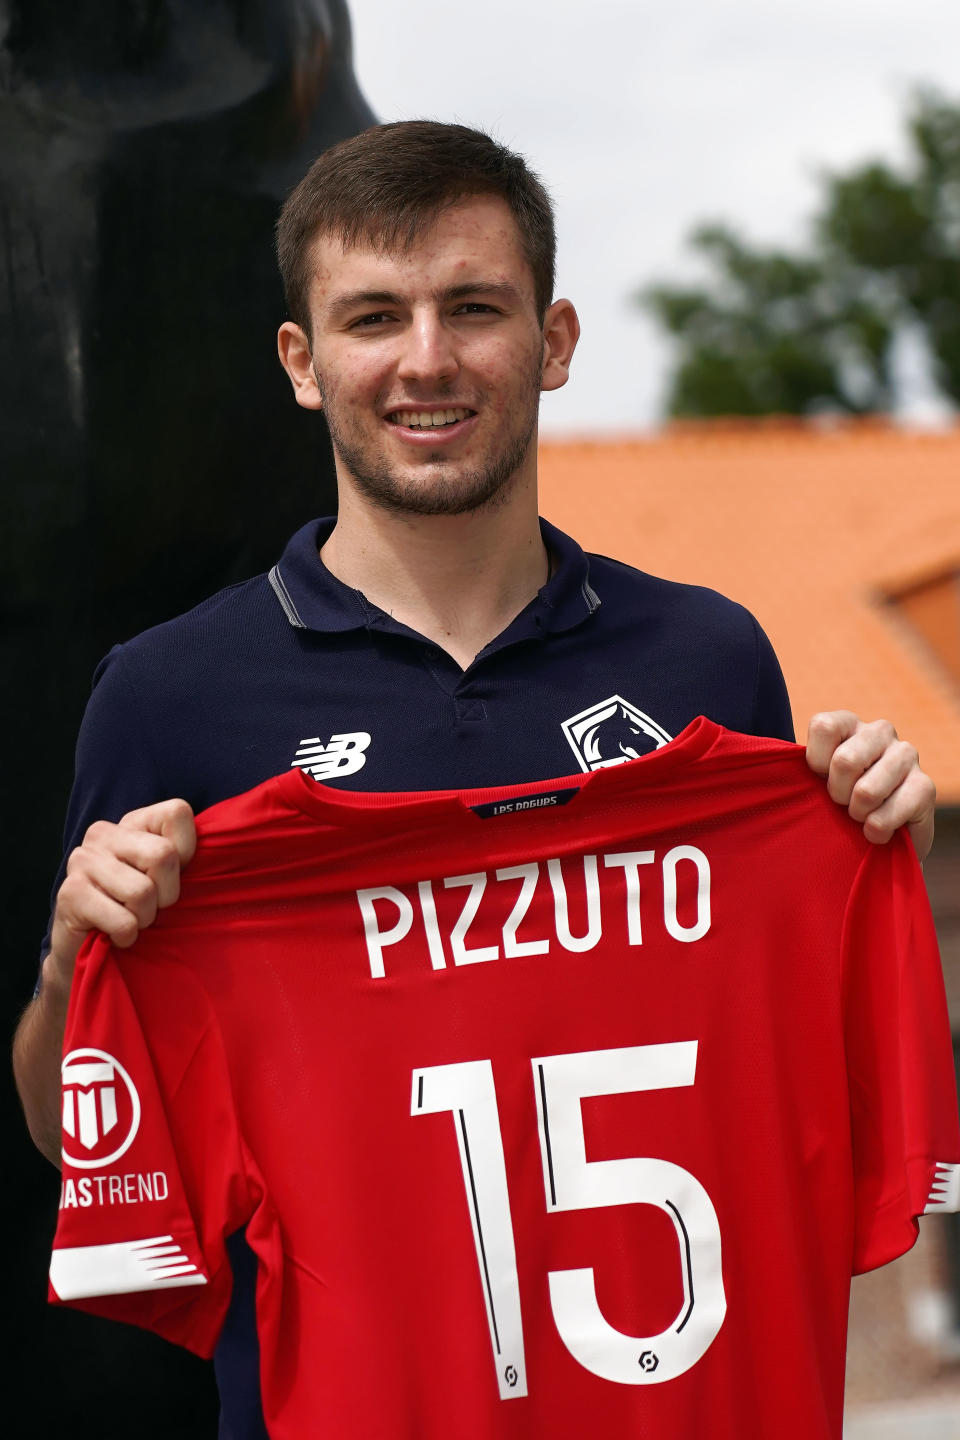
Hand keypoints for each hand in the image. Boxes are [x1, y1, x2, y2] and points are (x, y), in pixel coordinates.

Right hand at [47, 799, 196, 991]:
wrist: (89, 953)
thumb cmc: (139, 912)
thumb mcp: (169, 880)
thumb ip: (188, 859)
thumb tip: (227, 851)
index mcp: (133, 822)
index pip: (177, 812)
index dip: (188, 852)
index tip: (173, 877)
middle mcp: (103, 833)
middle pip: (163, 855)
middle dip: (167, 894)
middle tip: (152, 907)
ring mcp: (82, 860)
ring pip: (143, 892)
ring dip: (144, 919)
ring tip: (131, 920)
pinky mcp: (69, 894)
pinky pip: (123, 920)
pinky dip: (127, 936)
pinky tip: (115, 935)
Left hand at [804, 712, 934, 859]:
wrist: (875, 836)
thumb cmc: (835, 803)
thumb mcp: (812, 780)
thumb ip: (795, 767)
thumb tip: (764, 760)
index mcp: (848, 723)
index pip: (824, 726)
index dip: (816, 762)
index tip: (819, 779)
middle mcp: (880, 731)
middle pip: (846, 761)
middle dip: (837, 794)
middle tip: (841, 804)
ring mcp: (907, 755)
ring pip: (867, 791)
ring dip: (857, 815)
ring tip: (861, 816)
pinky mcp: (925, 786)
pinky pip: (887, 814)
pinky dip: (876, 831)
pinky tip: (877, 830)